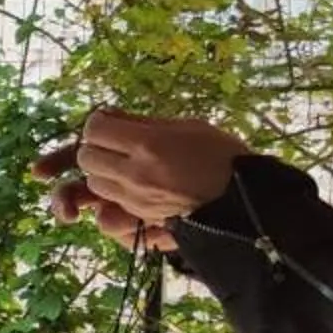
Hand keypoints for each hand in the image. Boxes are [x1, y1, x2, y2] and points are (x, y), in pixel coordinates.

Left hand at [36, 109, 242, 249]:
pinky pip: (110, 204)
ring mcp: (135, 199)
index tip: (110, 121)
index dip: (99, 123)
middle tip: (115, 143)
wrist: (245, 200)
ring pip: (94, 183)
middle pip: (87, 157)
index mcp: (147, 144)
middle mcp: (135, 173)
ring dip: (102, 171)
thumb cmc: (222, 156)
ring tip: (125, 165)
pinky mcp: (141, 218)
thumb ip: (145, 123)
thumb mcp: (187, 127)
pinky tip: (134, 185)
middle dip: (96, 147)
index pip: (95, 129)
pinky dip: (114, 192)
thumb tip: (111, 115)